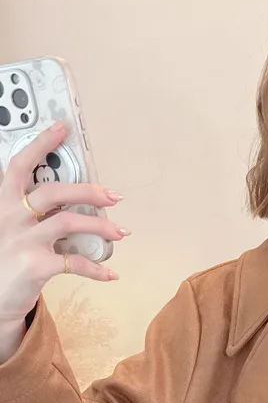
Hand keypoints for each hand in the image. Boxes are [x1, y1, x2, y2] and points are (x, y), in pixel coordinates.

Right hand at [0, 122, 129, 323]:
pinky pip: (75, 263)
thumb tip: (74, 201)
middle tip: (114, 195)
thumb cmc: (7, 259)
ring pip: (68, 222)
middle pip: (53, 192)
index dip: (40, 145)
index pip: (19, 166)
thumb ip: (33, 213)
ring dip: (100, 226)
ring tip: (121, 232)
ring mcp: (22, 241)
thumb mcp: (11, 228)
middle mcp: (10, 217)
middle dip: (88, 190)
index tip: (62, 129)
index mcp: (4, 203)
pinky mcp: (35, 267)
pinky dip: (97, 269)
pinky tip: (111, 273)